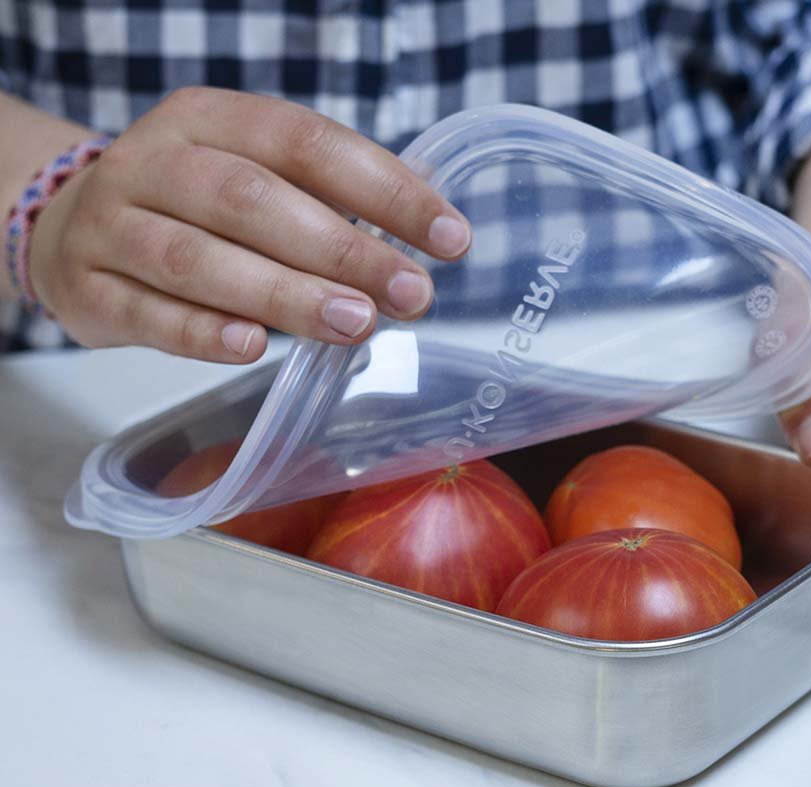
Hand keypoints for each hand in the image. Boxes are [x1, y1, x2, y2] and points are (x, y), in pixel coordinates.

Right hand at [27, 87, 470, 361]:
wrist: (66, 229)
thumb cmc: (190, 210)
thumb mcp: (248, 178)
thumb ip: (322, 202)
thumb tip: (422, 245)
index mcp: (208, 121)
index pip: (305, 142)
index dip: (383, 189)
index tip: (450, 238)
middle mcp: (155, 163)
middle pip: (252, 200)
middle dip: (344, 250)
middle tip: (411, 294)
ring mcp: (112, 226)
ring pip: (200, 260)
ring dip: (285, 295)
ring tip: (356, 324)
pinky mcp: (88, 291)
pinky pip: (149, 315)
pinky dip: (202, 333)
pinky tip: (253, 348)